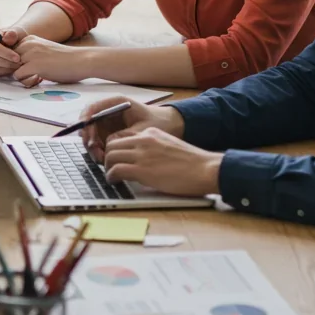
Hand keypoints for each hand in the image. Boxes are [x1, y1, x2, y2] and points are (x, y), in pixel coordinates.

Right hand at [0, 27, 27, 77]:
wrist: (15, 44)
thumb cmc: (15, 37)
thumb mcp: (17, 32)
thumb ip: (12, 34)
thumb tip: (7, 38)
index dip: (5, 53)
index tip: (17, 58)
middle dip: (6, 62)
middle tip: (19, 63)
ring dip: (6, 68)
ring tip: (17, 65)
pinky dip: (5, 72)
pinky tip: (13, 68)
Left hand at [12, 36, 88, 86]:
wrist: (81, 61)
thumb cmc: (65, 59)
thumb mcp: (44, 50)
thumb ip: (30, 54)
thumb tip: (16, 67)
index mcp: (30, 39)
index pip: (11, 52)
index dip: (16, 63)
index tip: (27, 69)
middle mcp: (28, 44)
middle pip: (9, 60)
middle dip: (16, 69)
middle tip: (30, 75)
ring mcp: (30, 54)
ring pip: (12, 68)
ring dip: (21, 76)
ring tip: (35, 78)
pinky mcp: (34, 65)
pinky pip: (17, 76)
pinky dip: (25, 81)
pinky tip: (38, 80)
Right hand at [78, 99, 184, 161]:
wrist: (171, 126)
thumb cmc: (159, 122)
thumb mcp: (143, 128)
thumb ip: (125, 135)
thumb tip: (109, 143)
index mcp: (116, 103)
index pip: (93, 108)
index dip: (86, 121)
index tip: (86, 134)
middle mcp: (108, 111)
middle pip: (88, 123)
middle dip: (88, 138)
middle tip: (95, 152)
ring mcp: (108, 123)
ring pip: (91, 134)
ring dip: (92, 147)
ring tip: (101, 158)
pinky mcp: (110, 133)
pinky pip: (98, 142)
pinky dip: (99, 150)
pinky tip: (105, 159)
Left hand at [103, 128, 221, 196]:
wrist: (206, 169)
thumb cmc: (193, 163)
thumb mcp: (169, 146)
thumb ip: (153, 148)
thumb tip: (140, 159)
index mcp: (151, 133)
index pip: (122, 135)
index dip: (115, 147)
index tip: (115, 157)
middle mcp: (144, 140)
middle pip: (112, 144)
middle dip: (108, 156)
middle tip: (110, 167)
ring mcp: (142, 154)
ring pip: (110, 156)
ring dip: (107, 167)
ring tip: (112, 175)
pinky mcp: (142, 170)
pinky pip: (115, 170)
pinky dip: (111, 177)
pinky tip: (115, 182)